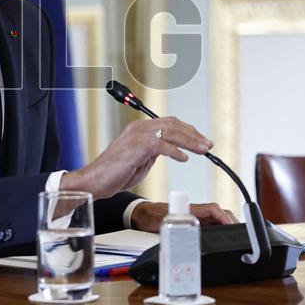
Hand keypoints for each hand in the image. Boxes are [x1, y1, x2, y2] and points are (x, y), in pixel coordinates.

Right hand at [59, 117, 212, 198]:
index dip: (189, 131)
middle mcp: (139, 127)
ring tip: (203, 150)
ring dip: (189, 141)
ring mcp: (137, 135)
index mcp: (141, 128)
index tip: (202, 141)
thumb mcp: (141, 158)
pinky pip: (160, 144)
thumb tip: (173, 149)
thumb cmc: (116, 172)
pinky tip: (184, 158)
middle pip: (173, 124)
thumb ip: (155, 150)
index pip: (170, 123)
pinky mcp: (136, 147)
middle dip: (194, 135)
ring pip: (170, 132)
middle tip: (208, 145)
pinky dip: (175, 151)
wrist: (96, 181)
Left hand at [129, 201, 237, 232]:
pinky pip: (210, 226)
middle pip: (219, 214)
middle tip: (240, 234)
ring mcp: (195, 218)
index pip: (213, 209)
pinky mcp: (194, 224)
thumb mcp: (161, 222)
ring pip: (217, 220)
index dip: (224, 216)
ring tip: (235, 237)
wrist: (142, 215)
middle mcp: (195, 213)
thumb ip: (172, 225)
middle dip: (231, 222)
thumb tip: (182, 232)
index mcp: (191, 209)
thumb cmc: (151, 216)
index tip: (231, 225)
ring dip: (227, 226)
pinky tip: (223, 239)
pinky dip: (220, 231)